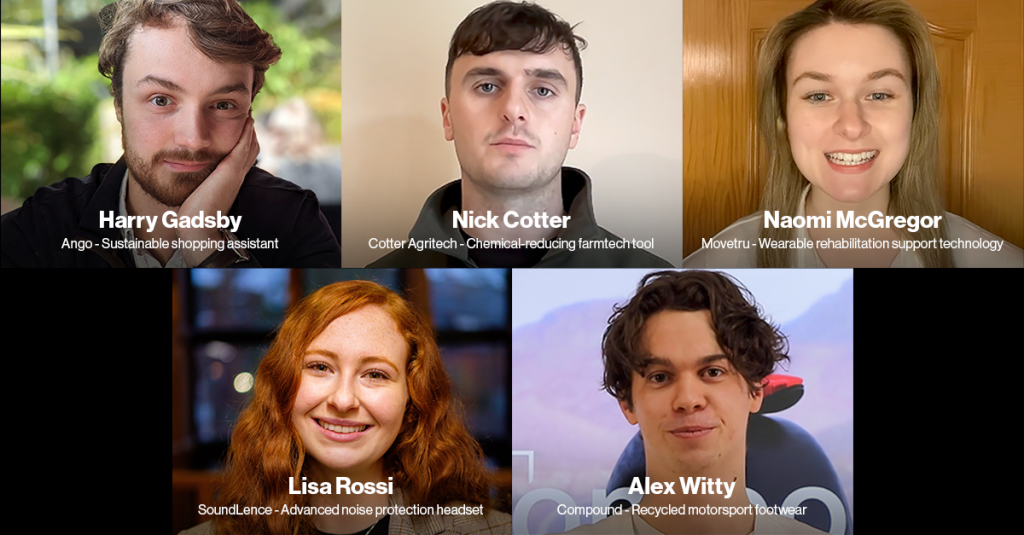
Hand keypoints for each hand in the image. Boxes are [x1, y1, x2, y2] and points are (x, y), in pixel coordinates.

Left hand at [176, 116, 258, 265]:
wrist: (197, 226)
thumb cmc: (193, 213)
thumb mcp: (197, 192)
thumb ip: (197, 182)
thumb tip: (184, 172)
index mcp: (230, 180)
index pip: (242, 156)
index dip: (244, 141)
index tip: (241, 126)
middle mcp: (237, 175)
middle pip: (251, 148)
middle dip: (249, 131)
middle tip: (247, 115)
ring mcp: (236, 173)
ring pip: (250, 145)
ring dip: (250, 129)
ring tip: (248, 113)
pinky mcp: (231, 171)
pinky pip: (243, 147)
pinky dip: (246, 133)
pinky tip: (246, 121)